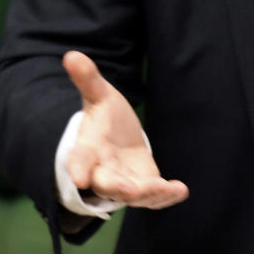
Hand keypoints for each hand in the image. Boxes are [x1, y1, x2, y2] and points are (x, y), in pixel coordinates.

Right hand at [63, 50, 189, 208]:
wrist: (116, 138)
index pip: (80, 159)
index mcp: (88, 148)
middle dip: (117, 188)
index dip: (78, 168)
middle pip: (107, 184)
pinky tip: (181, 191)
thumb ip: (88, 79)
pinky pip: (154, 198)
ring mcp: (124, 183)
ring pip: (133, 195)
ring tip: (165, 188)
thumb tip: (71, 55)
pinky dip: (167, 197)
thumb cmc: (104, 117)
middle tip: (130, 190)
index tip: (79, 178)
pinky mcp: (144, 187)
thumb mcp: (99, 96)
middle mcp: (103, 171)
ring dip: (148, 194)